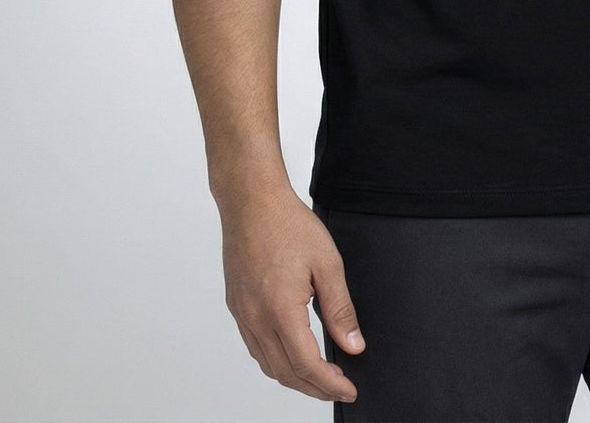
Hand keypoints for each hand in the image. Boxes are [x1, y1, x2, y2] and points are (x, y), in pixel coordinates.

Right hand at [217, 180, 365, 402]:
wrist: (251, 201)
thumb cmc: (287, 223)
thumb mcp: (327, 263)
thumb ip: (340, 309)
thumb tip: (353, 344)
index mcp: (280, 309)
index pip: (307, 365)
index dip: (330, 384)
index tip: (348, 389)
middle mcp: (256, 318)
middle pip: (285, 373)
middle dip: (314, 388)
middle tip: (338, 388)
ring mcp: (243, 314)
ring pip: (267, 364)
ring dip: (294, 378)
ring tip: (319, 377)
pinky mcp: (236, 306)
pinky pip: (255, 347)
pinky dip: (275, 361)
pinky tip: (291, 354)